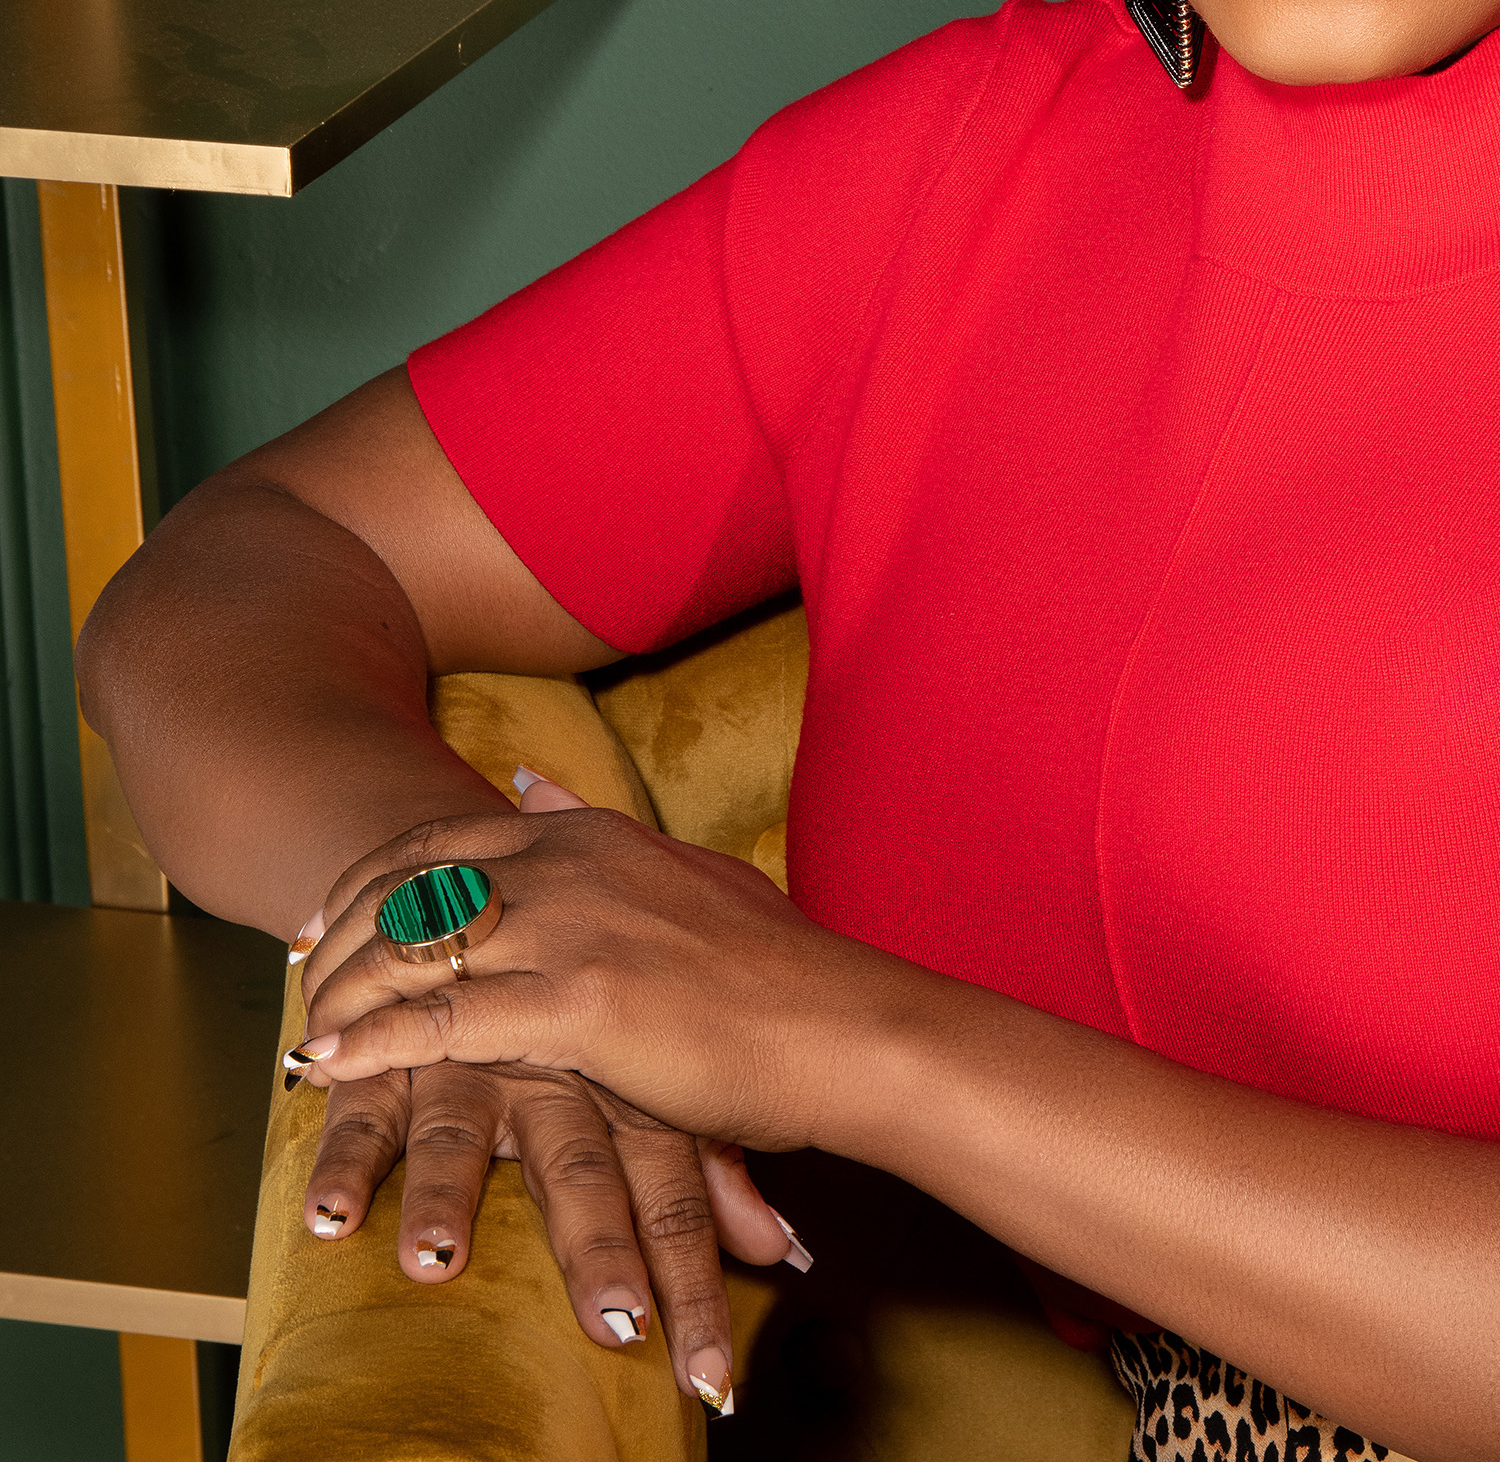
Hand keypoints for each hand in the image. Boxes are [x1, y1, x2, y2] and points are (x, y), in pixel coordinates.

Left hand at [290, 781, 891, 1153]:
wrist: (840, 1026)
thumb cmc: (774, 967)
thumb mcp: (683, 870)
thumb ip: (593, 829)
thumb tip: (527, 784)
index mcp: (589, 835)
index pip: (438, 841)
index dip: (368, 884)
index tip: (328, 924)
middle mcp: (569, 866)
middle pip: (405, 889)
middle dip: (335, 938)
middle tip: (300, 984)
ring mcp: (571, 930)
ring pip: (409, 950)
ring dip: (339, 997)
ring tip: (307, 1039)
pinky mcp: (577, 1005)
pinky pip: (442, 1021)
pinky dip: (374, 1046)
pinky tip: (336, 1072)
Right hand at [303, 1060, 804, 1409]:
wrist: (505, 904)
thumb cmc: (599, 1022)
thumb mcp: (661, 1086)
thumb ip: (717, 1170)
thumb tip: (785, 1251)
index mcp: (634, 1089)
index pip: (677, 1195)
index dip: (696, 1279)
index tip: (712, 1375)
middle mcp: (560, 1077)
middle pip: (583, 1173)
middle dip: (601, 1254)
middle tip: (617, 1325)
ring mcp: (478, 1061)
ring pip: (463, 1134)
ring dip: (449, 1199)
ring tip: (435, 1263)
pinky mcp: (400, 1057)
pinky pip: (368, 1112)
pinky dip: (345, 1160)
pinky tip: (328, 1212)